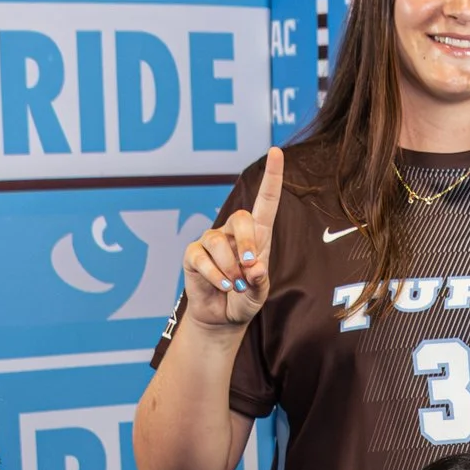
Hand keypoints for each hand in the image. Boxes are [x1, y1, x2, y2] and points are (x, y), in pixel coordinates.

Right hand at [181, 146, 282, 331]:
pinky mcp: (193, 255)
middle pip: (240, 217)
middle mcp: (232, 232)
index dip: (272, 177)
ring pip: (217, 241)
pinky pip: (202, 258)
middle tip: (249, 266)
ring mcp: (210, 241)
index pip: (265, 201)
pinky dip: (216, 275)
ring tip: (235, 284)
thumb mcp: (259, 294)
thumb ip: (260, 281)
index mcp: (257, 235)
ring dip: (230, 266)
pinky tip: (223, 285)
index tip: (276, 152)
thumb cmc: (245, 299)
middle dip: (247, 242)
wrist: (222, 317)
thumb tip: (254, 267)